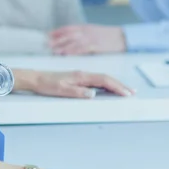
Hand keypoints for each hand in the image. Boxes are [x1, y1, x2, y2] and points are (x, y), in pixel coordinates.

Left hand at [15, 70, 133, 98]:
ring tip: (125, 90)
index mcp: (81, 76)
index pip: (104, 80)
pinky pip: (96, 81)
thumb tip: (93, 94)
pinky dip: (106, 85)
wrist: (35, 78)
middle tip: (132, 92)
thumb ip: (77, 92)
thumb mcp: (60, 90)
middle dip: (120, 85)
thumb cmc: (46, 84)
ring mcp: (81, 76)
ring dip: (115, 84)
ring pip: (102, 79)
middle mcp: (83, 74)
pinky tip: (109, 89)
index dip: (117, 87)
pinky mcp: (78, 78)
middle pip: (106, 78)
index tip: (126, 94)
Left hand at [49, 24, 126, 54]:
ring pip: (72, 42)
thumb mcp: (94, 31)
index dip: (56, 32)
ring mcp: (89, 38)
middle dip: (56, 39)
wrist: (122, 37)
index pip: (67, 28)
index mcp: (84, 27)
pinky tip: (65, 54)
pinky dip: (71, 51)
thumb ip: (82, 34)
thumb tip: (71, 38)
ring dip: (61, 46)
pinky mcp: (94, 46)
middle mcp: (85, 31)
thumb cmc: (109, 36)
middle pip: (67, 35)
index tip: (47, 35)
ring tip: (52, 50)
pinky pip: (80, 48)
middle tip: (46, 44)